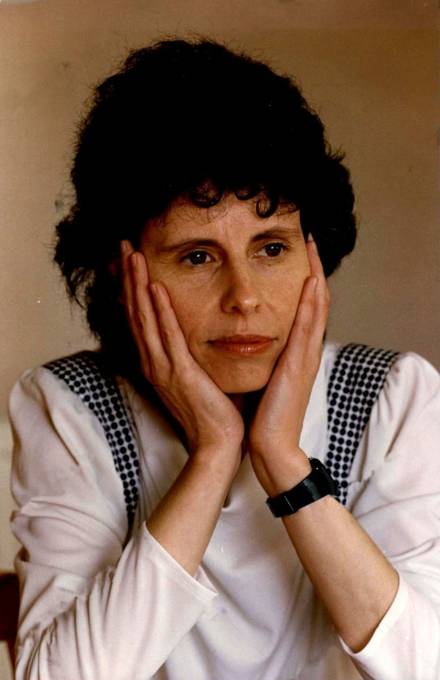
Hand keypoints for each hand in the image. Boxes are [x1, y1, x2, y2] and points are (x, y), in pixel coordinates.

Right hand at [120, 241, 243, 464]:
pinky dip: (160, 312)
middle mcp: (154, 362)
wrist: (218, 444)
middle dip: (129, 277)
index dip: (133, 287)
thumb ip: (190, 353)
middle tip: (123, 246)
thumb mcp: (197, 375)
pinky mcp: (180, 374)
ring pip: (145, 319)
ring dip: (138, 286)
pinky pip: (168, 337)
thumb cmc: (212, 411)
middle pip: (135, 312)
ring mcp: (164, 368)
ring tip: (133, 256)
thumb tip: (197, 331)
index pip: (140, 318)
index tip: (131, 260)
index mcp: (158, 362)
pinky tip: (156, 289)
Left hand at [247, 235, 329, 495]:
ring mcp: (305, 359)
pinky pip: (306, 329)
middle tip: (310, 238)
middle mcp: (304, 352)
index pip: (305, 308)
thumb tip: (252, 339)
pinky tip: (310, 283)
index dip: (306, 280)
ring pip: (317, 309)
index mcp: (295, 354)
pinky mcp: (298, 368)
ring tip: (313, 249)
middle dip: (314, 268)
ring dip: (316, 277)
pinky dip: (311, 304)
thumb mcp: (266, 378)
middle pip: (316, 301)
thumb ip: (266, 357)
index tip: (301, 254)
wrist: (270, 447)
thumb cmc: (264, 416)